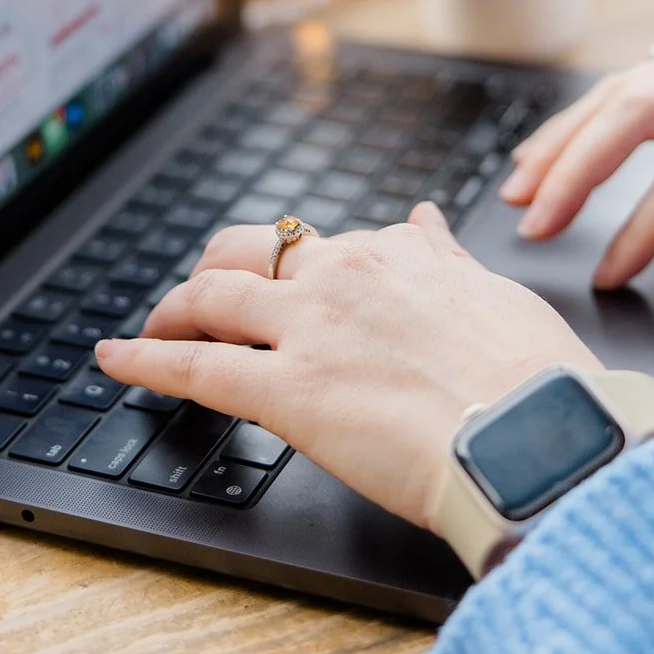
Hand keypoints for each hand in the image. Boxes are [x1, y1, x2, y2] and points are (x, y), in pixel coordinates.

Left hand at [95, 203, 601, 532]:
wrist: (540, 432)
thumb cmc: (537, 380)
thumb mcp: (496, 295)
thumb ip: (446, 259)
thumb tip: (427, 221)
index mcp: (393, 257)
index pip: (317, 246)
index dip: (286, 267)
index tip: (277, 281)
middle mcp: (341, 278)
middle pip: (245, 252)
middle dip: (213, 271)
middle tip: (196, 299)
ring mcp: (307, 330)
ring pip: (210, 297)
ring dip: (172, 311)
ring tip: (151, 328)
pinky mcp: (285, 390)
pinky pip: (193, 368)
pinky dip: (143, 361)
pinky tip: (113, 360)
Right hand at [498, 44, 653, 288]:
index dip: (639, 231)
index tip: (608, 276)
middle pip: (632, 112)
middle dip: (571, 169)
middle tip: (531, 221)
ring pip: (625, 86)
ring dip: (565, 136)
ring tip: (522, 181)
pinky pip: (636, 78)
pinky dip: (591, 112)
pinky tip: (563, 139)